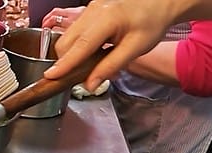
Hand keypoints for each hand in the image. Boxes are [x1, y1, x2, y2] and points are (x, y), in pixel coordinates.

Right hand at [45, 0, 178, 90]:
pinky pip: (75, 30)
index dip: (65, 63)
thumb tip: (89, 85)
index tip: (50, 76)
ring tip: (90, 63)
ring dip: (71, 53)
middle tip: (79, 76)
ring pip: (68, 35)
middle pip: (67, 41)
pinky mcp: (90, 9)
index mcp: (108, 19)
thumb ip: (110, 67)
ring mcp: (90, 8)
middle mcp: (94, 10)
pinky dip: (77, 44)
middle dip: (66, 61)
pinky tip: (93, 50)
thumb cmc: (152, 22)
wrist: (161, 1)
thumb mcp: (135, 48)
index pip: (80, 46)